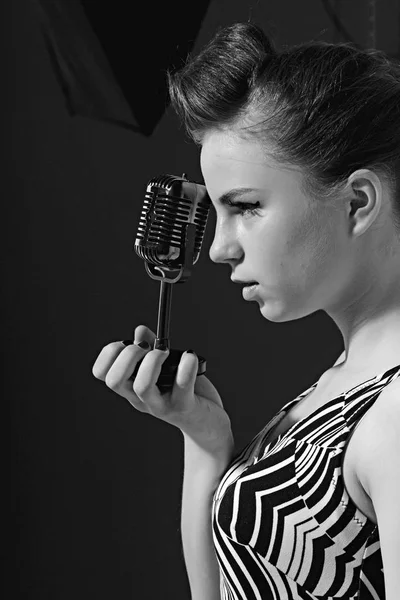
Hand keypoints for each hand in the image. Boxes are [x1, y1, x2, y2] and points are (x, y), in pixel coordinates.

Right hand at [92, 325, 232, 453]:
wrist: (209, 425)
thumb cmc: (186, 393)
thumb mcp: (165, 370)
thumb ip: (152, 350)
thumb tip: (139, 331)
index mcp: (132, 389)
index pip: (101, 373)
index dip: (109, 353)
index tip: (127, 343)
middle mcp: (141, 400)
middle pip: (114, 380)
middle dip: (128, 355)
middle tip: (147, 349)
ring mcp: (161, 406)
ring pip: (142, 386)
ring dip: (153, 361)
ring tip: (165, 353)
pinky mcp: (184, 408)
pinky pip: (182, 385)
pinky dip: (187, 364)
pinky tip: (190, 356)